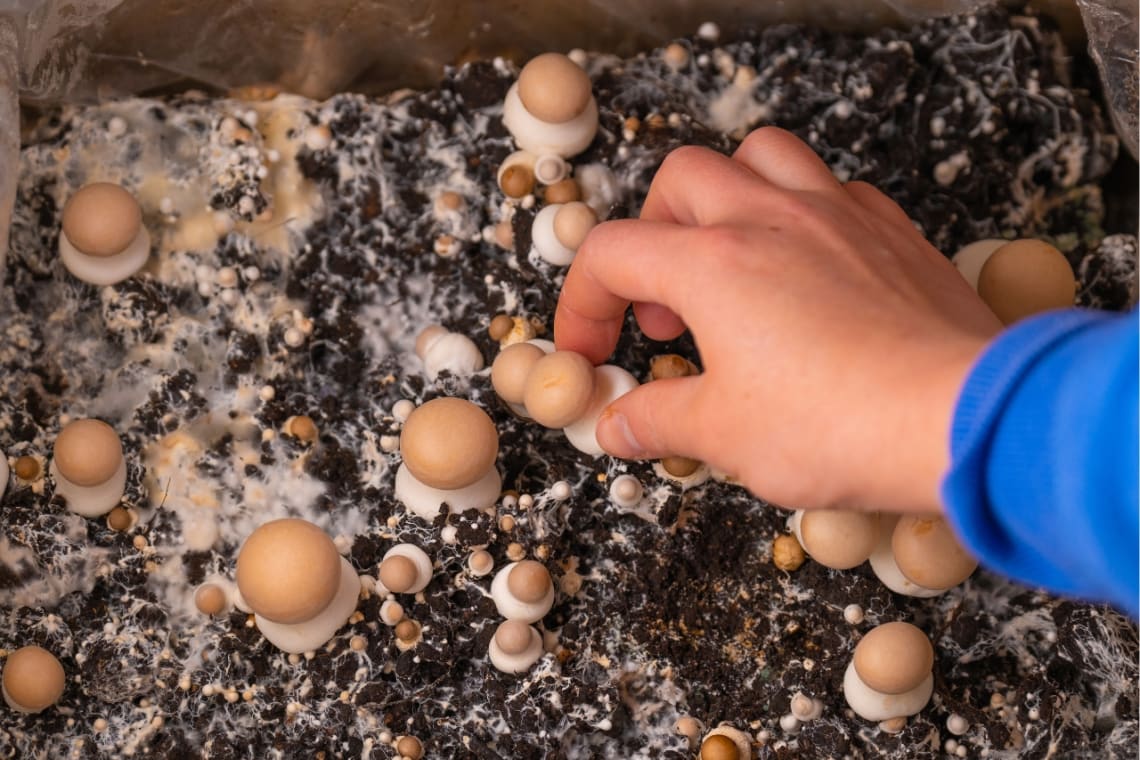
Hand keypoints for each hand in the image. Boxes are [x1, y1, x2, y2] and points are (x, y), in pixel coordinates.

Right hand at [554, 127, 1001, 512]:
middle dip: (651, 234)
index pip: (611, 254)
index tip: (593, 352)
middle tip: (662, 307)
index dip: (583, 304)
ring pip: (761, 154)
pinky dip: (802, 213)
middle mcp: (771, 219)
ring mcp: (837, 216)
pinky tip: (805, 270)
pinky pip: (833, 188)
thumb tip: (618, 423)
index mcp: (713, 264)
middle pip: (680, 178)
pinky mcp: (891, 232)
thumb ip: (657, 420)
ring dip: (727, 195)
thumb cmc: (841, 425)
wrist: (962, 418)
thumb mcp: (724, 435)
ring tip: (728, 259)